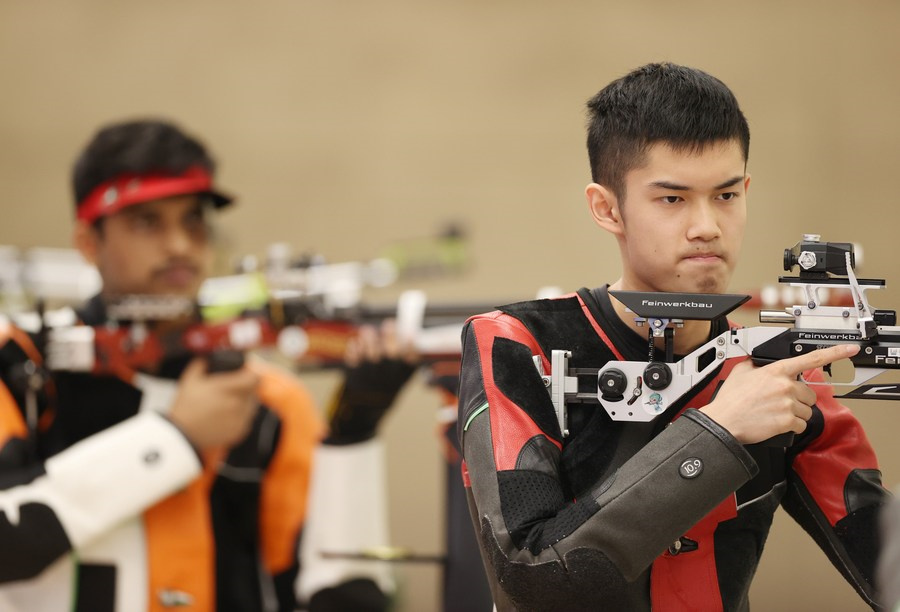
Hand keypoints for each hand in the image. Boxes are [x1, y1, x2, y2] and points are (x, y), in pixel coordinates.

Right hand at [168, 357, 259, 449]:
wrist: (181, 433)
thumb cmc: (185, 406)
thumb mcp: (191, 379)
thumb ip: (202, 364)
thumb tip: (209, 358)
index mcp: (228, 389)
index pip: (254, 378)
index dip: (251, 374)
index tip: (245, 374)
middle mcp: (237, 404)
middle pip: (254, 391)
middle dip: (247, 388)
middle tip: (235, 388)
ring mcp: (240, 419)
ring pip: (252, 406)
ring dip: (245, 402)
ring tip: (230, 402)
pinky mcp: (239, 431)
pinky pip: (248, 419)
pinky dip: (241, 416)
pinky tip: (228, 414)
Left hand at [324, 320, 418, 444]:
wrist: (366, 408)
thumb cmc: (386, 387)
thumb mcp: (400, 378)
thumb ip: (404, 360)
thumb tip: (407, 334)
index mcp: (401, 377)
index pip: (410, 361)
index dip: (410, 347)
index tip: (409, 333)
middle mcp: (387, 376)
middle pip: (391, 354)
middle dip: (390, 336)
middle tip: (389, 323)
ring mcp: (370, 375)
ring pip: (371, 352)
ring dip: (369, 338)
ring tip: (367, 331)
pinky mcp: (354, 374)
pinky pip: (354, 356)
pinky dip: (354, 348)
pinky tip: (357, 343)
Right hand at [700, 344, 858, 443]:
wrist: (723, 421)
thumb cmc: (730, 400)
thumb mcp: (740, 372)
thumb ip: (756, 363)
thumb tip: (760, 361)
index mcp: (776, 370)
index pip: (811, 359)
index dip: (835, 353)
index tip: (850, 349)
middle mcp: (785, 385)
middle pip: (810, 393)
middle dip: (799, 399)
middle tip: (781, 402)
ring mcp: (788, 404)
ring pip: (807, 411)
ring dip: (796, 414)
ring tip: (776, 413)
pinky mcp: (787, 421)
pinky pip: (801, 426)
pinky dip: (792, 427)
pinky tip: (777, 423)